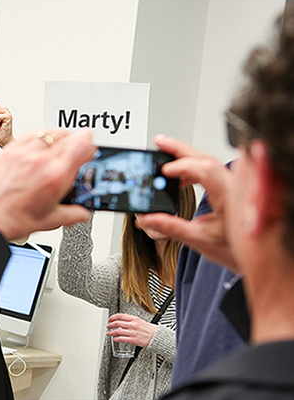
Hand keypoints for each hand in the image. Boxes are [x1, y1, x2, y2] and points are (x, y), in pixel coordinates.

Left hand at [0, 129, 95, 240]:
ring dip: (59, 136)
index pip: (83, 145)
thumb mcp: (48, 221)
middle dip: (77, 142)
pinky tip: (39, 144)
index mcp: (54, 177)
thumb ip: (71, 214)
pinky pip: (29, 134)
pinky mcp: (7, 151)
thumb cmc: (10, 221)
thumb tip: (82, 213)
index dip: (91, 146)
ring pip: (49, 132)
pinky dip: (39, 136)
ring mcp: (22, 154)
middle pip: (68, 136)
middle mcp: (39, 161)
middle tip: (77, 150)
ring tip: (60, 145)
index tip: (90, 150)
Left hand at [106, 313, 155, 347]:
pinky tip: (114, 339)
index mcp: (135, 319)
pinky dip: (116, 338)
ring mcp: (132, 332)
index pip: (120, 316)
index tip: (110, 319)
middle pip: (117, 323)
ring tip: (109, 333)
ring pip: (118, 331)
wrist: (157, 337)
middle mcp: (133, 325)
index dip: (113, 317)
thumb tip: (123, 321)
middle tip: (108, 326)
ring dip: (111, 332)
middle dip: (110, 324)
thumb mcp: (140, 321)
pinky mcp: (133, 340)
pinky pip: (121, 339)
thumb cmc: (150, 330)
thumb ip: (132, 321)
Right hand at [136, 135, 239, 271]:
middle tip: (159, 142)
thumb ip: (170, 227)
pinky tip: (179, 175)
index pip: (206, 170)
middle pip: (206, 158)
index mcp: (230, 196)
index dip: (183, 167)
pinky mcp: (230, 188)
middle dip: (180, 149)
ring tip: (164, 156)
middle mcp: (235, 186)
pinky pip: (211, 170)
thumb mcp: (199, 239)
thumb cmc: (235, 249)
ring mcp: (234, 185)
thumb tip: (147, 219)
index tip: (164, 171)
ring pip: (208, 162)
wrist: (252, 257)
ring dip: (186, 156)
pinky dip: (193, 168)